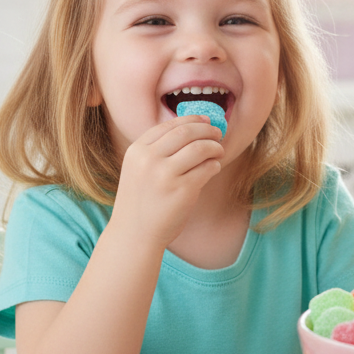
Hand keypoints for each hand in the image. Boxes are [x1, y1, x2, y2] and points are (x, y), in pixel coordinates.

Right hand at [113, 116, 224, 249]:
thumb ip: (158, 150)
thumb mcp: (139, 169)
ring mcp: (165, 175)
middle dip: (207, 129)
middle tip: (218, 133)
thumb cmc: (141, 201)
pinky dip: (215, 165)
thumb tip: (195, 128)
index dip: (191, 119)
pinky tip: (214, 168)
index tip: (205, 120)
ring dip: (215, 147)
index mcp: (136, 151)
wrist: (134, 234)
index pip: (169, 125)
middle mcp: (149, 159)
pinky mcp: (182, 190)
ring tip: (219, 151)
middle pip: (186, 131)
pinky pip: (207, 168)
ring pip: (200, 147)